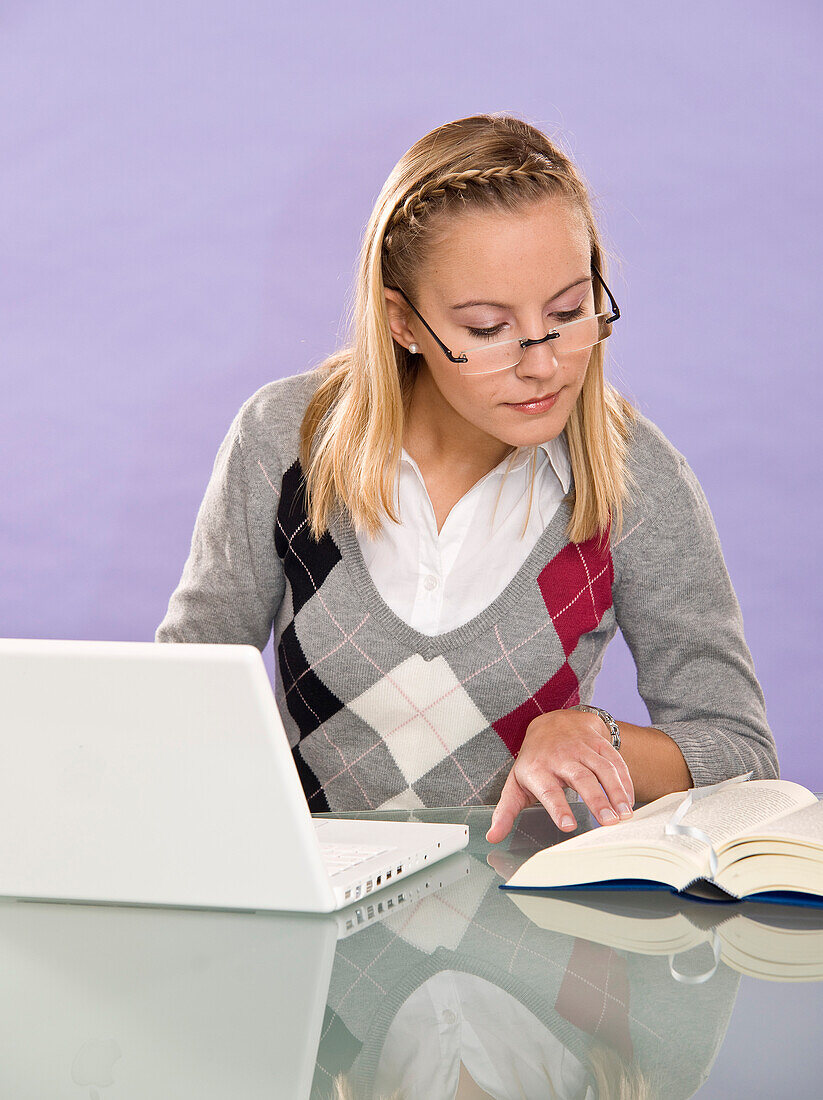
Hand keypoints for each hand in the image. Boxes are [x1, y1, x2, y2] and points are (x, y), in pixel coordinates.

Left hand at [486, 709, 634, 843]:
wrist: (551, 721)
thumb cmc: (534, 761)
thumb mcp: (515, 783)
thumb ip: (506, 811)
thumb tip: (493, 836)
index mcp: (537, 770)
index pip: (548, 790)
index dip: (558, 807)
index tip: (568, 826)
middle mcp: (560, 756)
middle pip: (581, 778)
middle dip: (596, 800)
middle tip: (608, 823)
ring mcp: (582, 747)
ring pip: (602, 768)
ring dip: (616, 791)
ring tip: (625, 815)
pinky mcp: (599, 743)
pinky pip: (616, 760)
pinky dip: (626, 781)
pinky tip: (630, 801)